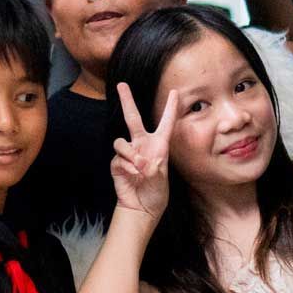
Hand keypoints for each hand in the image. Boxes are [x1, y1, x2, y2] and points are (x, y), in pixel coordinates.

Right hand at [111, 82, 176, 219]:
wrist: (142, 208)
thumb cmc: (156, 193)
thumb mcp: (160, 179)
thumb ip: (151, 167)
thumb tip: (139, 160)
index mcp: (159, 146)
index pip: (166, 122)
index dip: (170, 107)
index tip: (175, 91)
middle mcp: (143, 145)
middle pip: (133, 118)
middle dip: (127, 100)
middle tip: (121, 84)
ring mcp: (128, 153)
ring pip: (121, 141)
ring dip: (130, 154)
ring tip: (139, 168)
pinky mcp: (117, 162)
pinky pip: (118, 157)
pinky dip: (127, 166)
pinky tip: (134, 175)